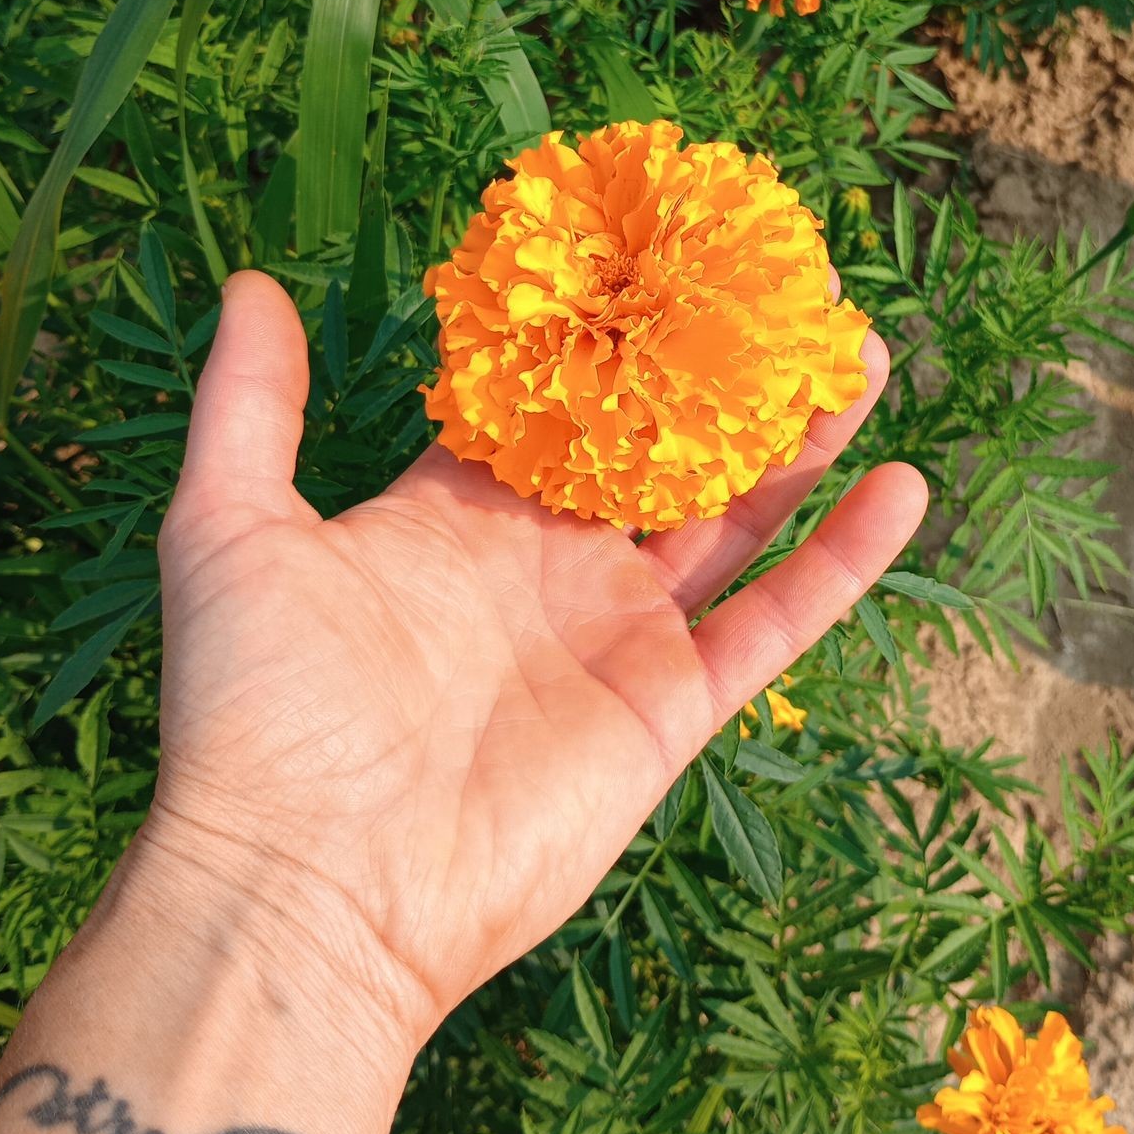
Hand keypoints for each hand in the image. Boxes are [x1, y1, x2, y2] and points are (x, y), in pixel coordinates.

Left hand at [151, 271, 926, 1050]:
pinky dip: (843, 562)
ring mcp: (618, 633)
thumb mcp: (231, 527)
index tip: (667, 247)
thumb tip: (252, 284)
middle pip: (663, 443)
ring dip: (801, 439)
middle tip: (792, 287)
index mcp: (460, 510)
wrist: (316, 885)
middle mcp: (550, 561)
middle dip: (724, 368)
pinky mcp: (671, 708)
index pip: (554, 396)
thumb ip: (250, 403)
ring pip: (734, 514)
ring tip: (861, 352)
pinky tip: (902, 486)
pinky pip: (775, 622)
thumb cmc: (260, 706)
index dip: (611, 326)